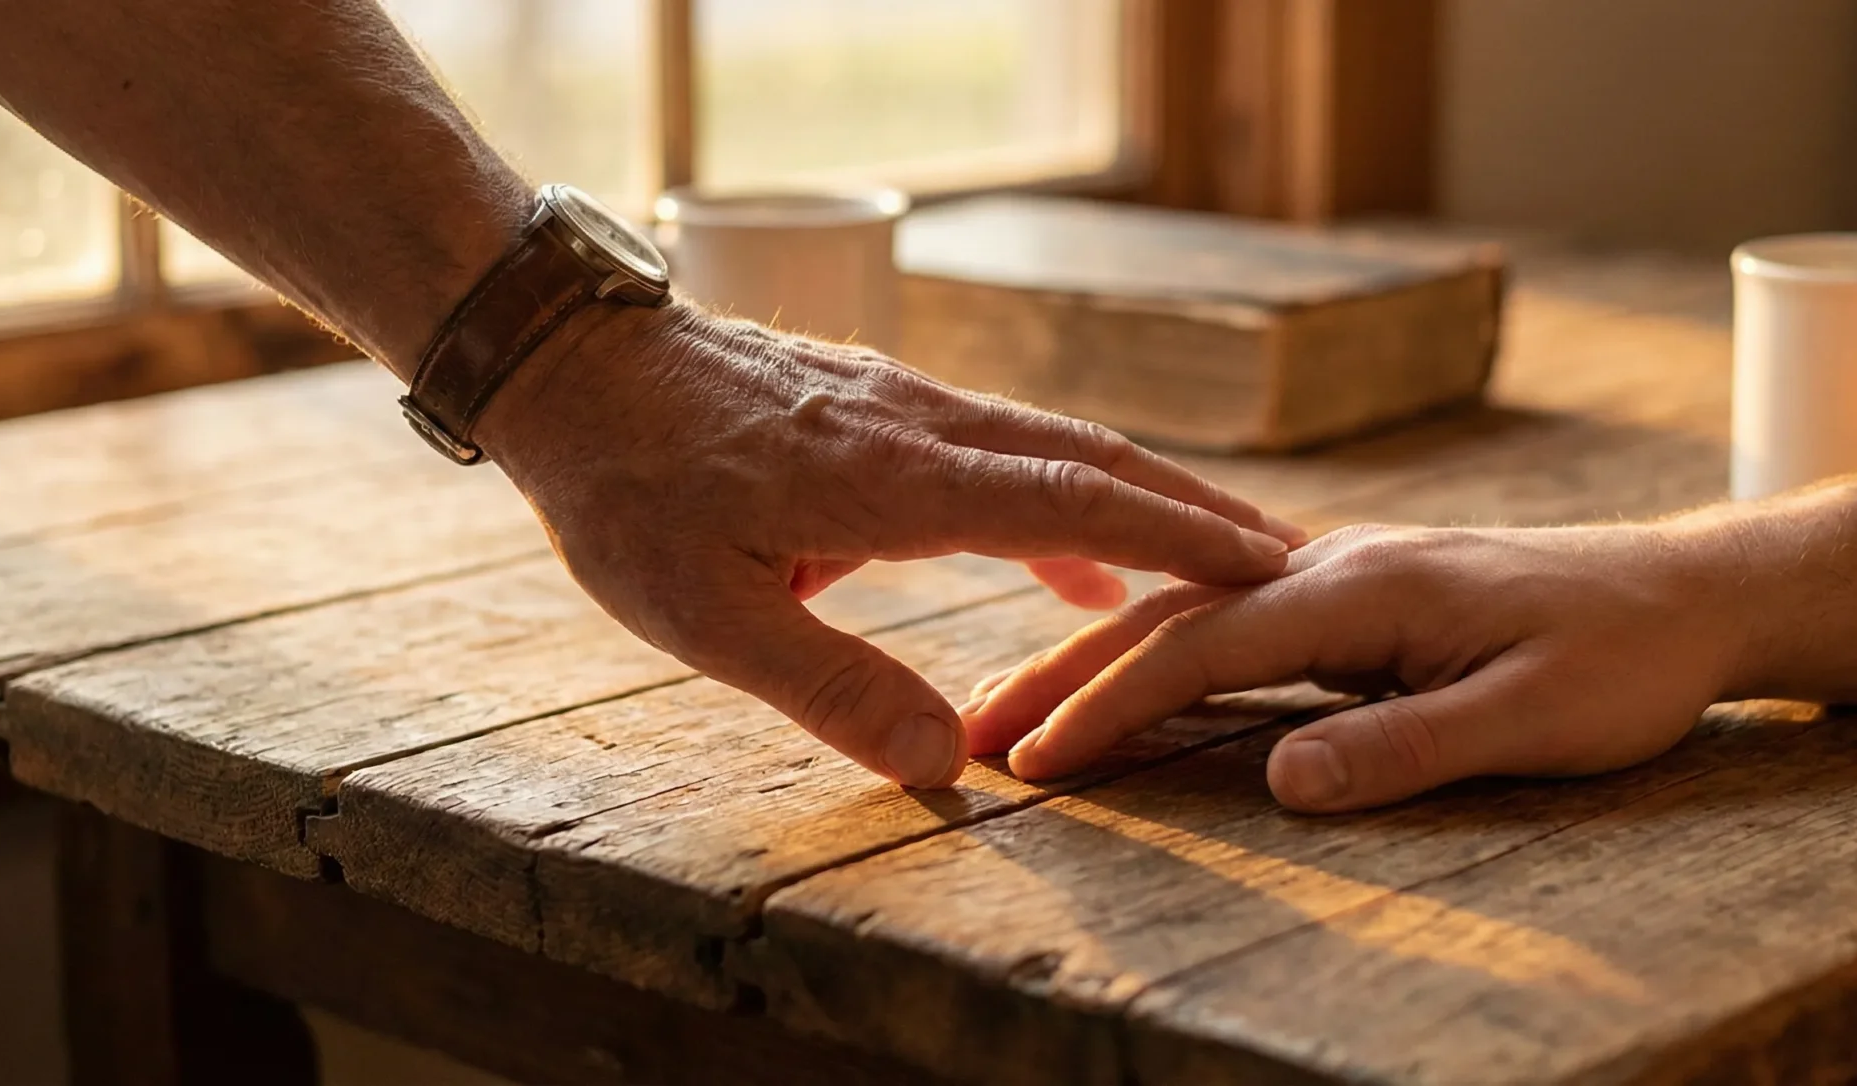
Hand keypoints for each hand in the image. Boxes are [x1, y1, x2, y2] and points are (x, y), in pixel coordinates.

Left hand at [474, 303, 1307, 788]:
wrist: (569, 366)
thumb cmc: (630, 493)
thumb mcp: (708, 617)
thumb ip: (829, 689)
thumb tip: (938, 769)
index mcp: (899, 481)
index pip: (1075, 506)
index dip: (1177, 540)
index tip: (1268, 567)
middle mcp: (922, 429)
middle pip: (1093, 463)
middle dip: (1193, 515)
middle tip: (1287, 563)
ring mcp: (904, 406)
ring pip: (1054, 449)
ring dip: (1140, 502)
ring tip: (1212, 561)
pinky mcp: (878, 405)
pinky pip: (1004, 450)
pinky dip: (1065, 502)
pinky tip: (1073, 566)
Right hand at [959, 523, 1750, 811]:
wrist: (1694, 593)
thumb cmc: (1626, 661)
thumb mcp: (1533, 720)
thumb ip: (1407, 748)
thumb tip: (1285, 783)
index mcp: (1362, 587)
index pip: (1203, 648)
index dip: (1111, 706)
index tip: (1034, 761)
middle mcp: (1335, 565)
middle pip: (1169, 618)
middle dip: (1064, 676)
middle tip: (973, 734)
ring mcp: (1343, 573)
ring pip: (1191, 614)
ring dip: (1098, 662)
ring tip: (1018, 713)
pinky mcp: (1359, 596)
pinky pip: (1232, 622)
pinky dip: (1160, 653)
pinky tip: (1126, 679)